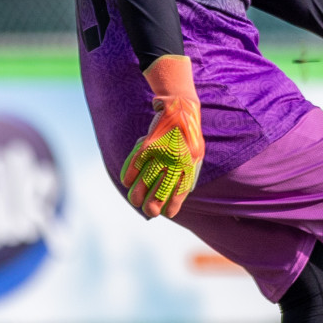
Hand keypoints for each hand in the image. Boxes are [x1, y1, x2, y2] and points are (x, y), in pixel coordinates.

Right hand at [120, 55, 204, 217]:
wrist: (181, 109)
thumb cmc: (189, 134)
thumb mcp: (196, 153)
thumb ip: (187, 171)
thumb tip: (176, 192)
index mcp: (190, 164)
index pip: (180, 191)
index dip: (173, 204)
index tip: (166, 213)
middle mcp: (176, 160)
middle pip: (162, 188)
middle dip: (154, 203)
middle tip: (149, 211)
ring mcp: (162, 152)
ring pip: (145, 178)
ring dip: (138, 192)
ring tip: (135, 200)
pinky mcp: (149, 144)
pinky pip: (136, 163)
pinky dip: (129, 173)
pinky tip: (126, 182)